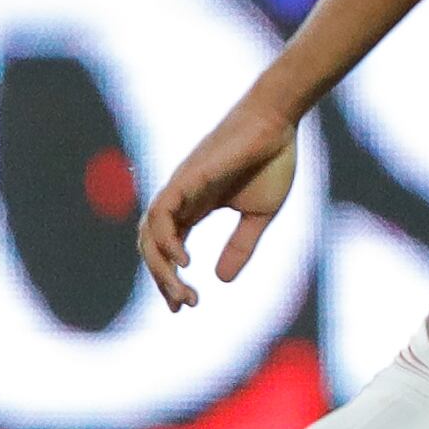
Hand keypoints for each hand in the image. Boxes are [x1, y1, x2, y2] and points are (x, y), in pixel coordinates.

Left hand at [136, 99, 303, 311]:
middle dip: (164, 281)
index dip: (171, 279)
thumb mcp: (259, 215)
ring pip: (150, 234)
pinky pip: (161, 213)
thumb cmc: (271, 161)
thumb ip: (240, 246)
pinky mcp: (185, 179)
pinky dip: (165, 239)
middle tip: (183, 305)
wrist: (278, 123)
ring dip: (161, 268)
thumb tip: (221, 280)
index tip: (185, 305)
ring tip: (182, 291)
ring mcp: (179, 189)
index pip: (169, 249)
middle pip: (153, 247)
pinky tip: (183, 261)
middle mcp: (180, 200)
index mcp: (194, 208)